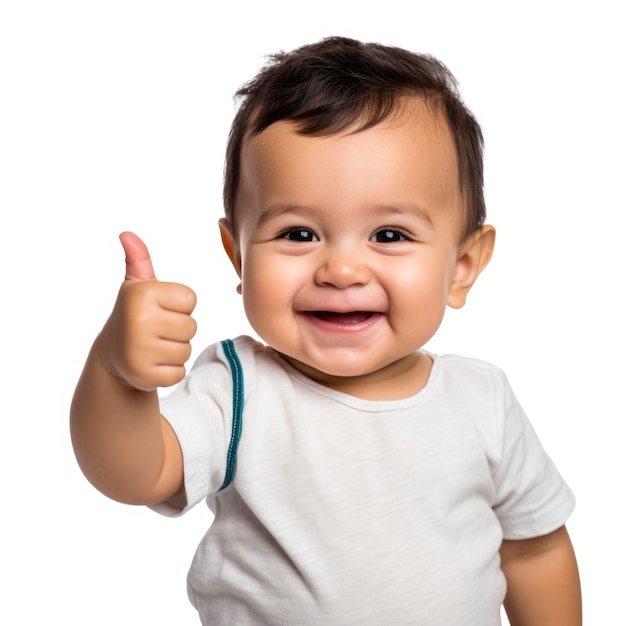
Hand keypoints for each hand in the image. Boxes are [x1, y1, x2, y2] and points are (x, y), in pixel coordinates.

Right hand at [99, 232, 196, 390]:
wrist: (112, 356)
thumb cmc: (134, 315)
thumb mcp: (135, 286)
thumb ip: (138, 260)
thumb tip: (127, 234)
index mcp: (141, 293)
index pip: (190, 299)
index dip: (179, 306)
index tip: (158, 309)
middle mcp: (139, 320)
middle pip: (191, 326)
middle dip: (178, 330)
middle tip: (155, 331)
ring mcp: (140, 350)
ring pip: (186, 350)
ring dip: (174, 351)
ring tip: (153, 346)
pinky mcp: (145, 375)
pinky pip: (179, 372)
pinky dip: (170, 371)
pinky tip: (152, 364)